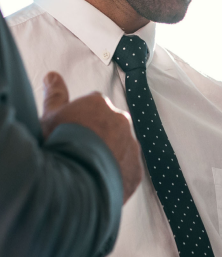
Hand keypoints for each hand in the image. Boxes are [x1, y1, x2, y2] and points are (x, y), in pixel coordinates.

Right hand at [40, 71, 142, 201]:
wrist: (74, 180)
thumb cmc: (58, 144)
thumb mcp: (50, 117)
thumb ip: (55, 94)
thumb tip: (53, 75)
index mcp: (100, 104)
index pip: (92, 108)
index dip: (80, 122)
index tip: (70, 134)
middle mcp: (121, 120)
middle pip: (109, 126)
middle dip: (97, 136)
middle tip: (78, 153)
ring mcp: (131, 144)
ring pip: (120, 147)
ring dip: (108, 155)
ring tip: (87, 170)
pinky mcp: (136, 169)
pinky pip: (127, 170)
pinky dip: (116, 174)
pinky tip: (98, 182)